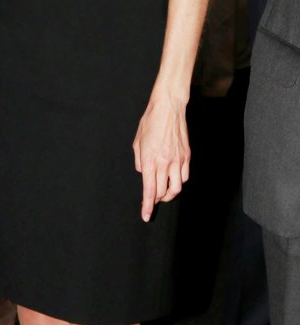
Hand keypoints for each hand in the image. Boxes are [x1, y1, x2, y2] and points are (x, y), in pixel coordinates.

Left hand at [133, 92, 189, 222]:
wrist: (168, 108)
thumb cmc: (150, 123)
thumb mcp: (137, 142)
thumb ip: (139, 161)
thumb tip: (143, 173)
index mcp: (149, 160)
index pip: (149, 190)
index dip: (147, 205)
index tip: (146, 215)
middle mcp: (164, 163)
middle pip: (162, 192)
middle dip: (156, 200)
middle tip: (152, 200)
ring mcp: (178, 160)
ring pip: (176, 188)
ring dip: (169, 194)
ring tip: (164, 193)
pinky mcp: (187, 156)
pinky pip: (184, 177)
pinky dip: (178, 182)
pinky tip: (173, 180)